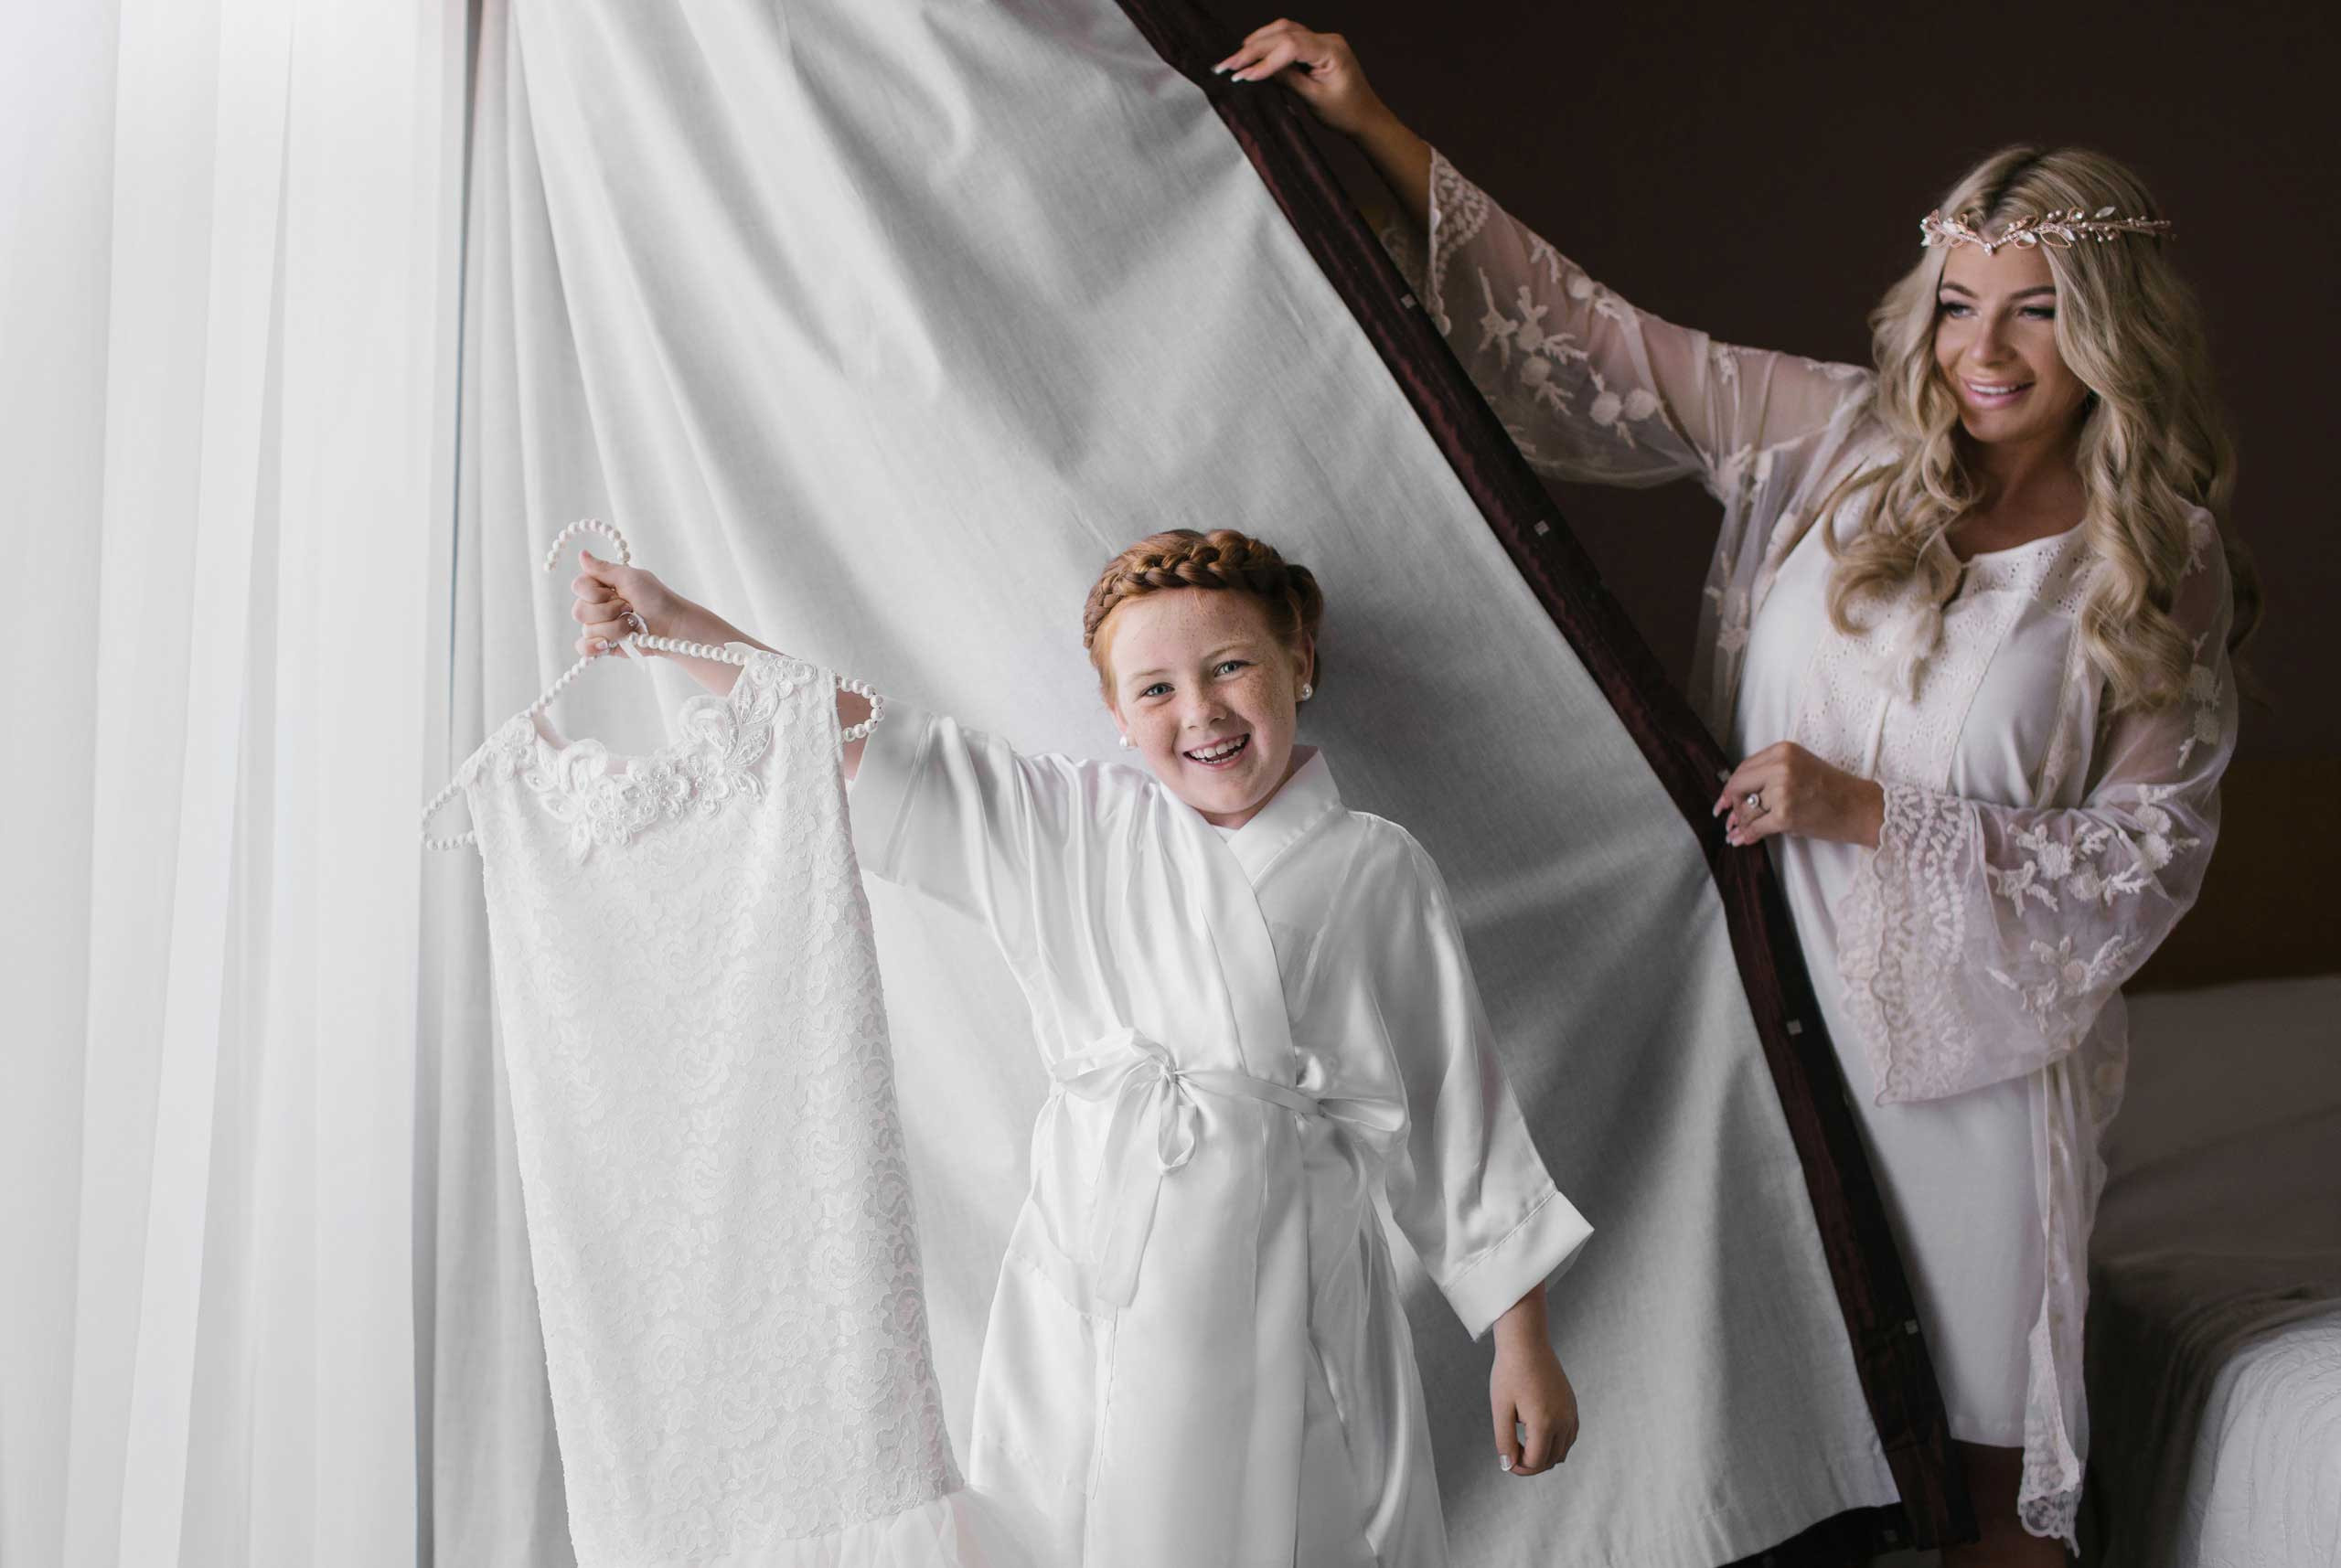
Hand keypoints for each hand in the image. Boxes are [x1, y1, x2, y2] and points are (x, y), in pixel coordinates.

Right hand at [569, 547, 685, 660]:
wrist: (672, 625)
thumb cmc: (655, 597)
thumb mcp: (630, 577)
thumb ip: (603, 568)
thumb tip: (581, 554)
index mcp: (599, 586)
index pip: (578, 587)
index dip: (596, 593)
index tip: (617, 592)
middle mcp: (595, 606)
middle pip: (579, 611)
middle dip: (609, 611)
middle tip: (629, 608)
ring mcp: (599, 627)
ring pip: (588, 630)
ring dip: (616, 627)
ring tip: (632, 624)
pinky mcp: (604, 646)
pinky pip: (583, 648)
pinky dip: (593, 647)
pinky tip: (607, 644)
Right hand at [1213, 20, 1387, 137]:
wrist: (1365, 117)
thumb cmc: (1345, 112)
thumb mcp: (1314, 100)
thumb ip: (1288, 80)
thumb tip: (1258, 70)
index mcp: (1331, 51)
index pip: (1291, 45)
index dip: (1264, 59)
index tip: (1243, 75)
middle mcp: (1327, 39)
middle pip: (1284, 34)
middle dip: (1253, 49)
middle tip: (1227, 65)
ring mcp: (1321, 41)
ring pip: (1283, 31)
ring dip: (1257, 42)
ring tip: (1235, 60)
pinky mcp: (1315, 47)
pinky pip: (1288, 38)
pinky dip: (1268, 45)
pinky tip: (1251, 54)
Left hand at [1490, 1317, 1578, 1475]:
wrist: (1526, 1343)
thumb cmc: (1509, 1373)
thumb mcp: (1501, 1408)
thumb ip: (1504, 1440)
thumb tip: (1508, 1466)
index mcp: (1545, 1423)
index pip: (1536, 1462)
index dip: (1519, 1467)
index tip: (1505, 1459)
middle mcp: (1563, 1421)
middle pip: (1551, 1460)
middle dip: (1531, 1464)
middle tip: (1511, 1452)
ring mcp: (1571, 1413)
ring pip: (1563, 1450)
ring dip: (1544, 1455)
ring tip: (1522, 1443)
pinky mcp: (1572, 1405)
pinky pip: (1570, 1436)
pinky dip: (1556, 1443)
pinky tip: (1538, 1434)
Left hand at [1714, 742, 1885, 849]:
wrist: (1861, 807)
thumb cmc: (1832, 791)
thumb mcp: (1799, 769)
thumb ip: (1769, 776)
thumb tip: (1734, 797)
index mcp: (1783, 750)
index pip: (1744, 767)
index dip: (1731, 787)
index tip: (1723, 800)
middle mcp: (1780, 766)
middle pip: (1739, 785)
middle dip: (1731, 804)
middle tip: (1727, 818)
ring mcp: (1783, 790)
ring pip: (1747, 809)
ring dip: (1742, 823)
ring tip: (1736, 832)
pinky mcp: (1786, 814)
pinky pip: (1756, 827)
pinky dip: (1748, 835)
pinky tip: (1743, 840)